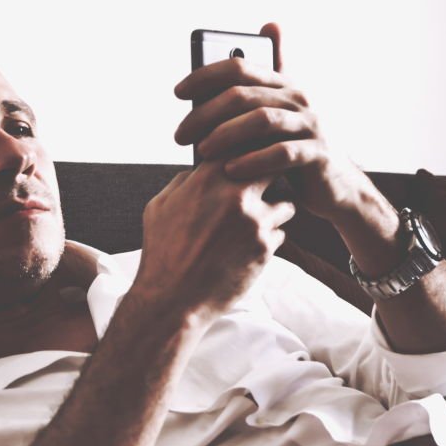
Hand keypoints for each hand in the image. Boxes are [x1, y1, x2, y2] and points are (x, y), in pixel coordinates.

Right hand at [131, 161, 294, 325]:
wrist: (172, 299)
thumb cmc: (162, 253)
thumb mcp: (159, 207)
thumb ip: (183, 182)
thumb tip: (199, 170)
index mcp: (207, 179)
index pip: (243, 145)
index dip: (251, 151)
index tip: (253, 159)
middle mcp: (235, 194)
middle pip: (273, 167)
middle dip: (274, 176)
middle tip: (271, 186)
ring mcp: (254, 221)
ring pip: (286, 203)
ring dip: (277, 211)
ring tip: (261, 222)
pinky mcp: (265, 247)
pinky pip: (281, 234)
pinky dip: (271, 239)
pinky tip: (253, 248)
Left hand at [173, 23, 370, 222]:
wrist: (336, 186)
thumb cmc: (295, 152)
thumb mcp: (275, 118)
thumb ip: (255, 90)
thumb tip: (241, 48)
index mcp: (284, 85)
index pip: (239, 67)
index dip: (205, 76)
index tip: (178, 93)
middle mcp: (299, 99)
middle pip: (244, 94)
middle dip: (206, 113)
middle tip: (180, 134)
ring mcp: (311, 125)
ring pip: (262, 120)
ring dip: (226, 134)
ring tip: (201, 151)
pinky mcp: (318, 153)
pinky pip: (282, 153)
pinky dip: (254, 160)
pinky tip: (231, 170)